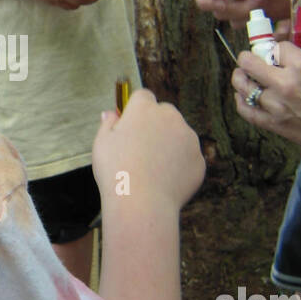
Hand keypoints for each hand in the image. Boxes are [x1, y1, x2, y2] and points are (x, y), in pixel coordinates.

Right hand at [91, 88, 204, 213]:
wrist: (142, 203)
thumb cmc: (116, 171)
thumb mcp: (101, 144)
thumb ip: (107, 124)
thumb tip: (110, 114)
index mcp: (144, 109)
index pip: (143, 96)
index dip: (135, 110)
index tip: (129, 125)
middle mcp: (170, 117)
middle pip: (164, 112)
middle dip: (155, 125)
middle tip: (140, 149)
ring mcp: (189, 138)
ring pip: (179, 135)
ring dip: (169, 145)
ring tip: (152, 169)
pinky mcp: (199, 159)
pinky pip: (188, 158)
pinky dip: (179, 165)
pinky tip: (164, 180)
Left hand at [231, 36, 300, 161]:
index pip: (274, 46)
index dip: (274, 47)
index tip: (275, 52)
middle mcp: (285, 83)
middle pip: (249, 62)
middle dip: (249, 57)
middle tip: (252, 60)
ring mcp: (277, 106)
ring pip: (243, 86)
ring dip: (241, 78)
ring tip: (243, 75)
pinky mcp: (275, 125)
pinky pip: (246, 110)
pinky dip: (240, 101)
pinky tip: (242, 96)